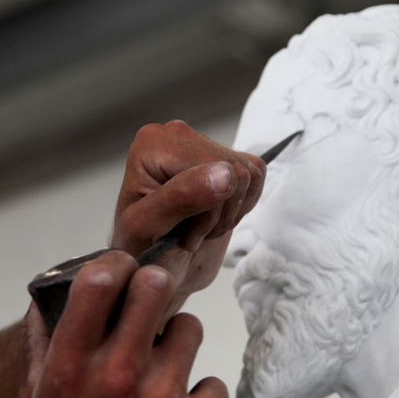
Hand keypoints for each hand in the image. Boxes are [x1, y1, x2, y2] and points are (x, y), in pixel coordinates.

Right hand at [20, 250, 227, 397]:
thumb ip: (38, 343)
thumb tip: (45, 293)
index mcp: (71, 367)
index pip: (98, 280)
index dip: (117, 263)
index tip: (124, 268)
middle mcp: (117, 377)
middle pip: (155, 286)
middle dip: (156, 287)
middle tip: (154, 300)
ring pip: (190, 327)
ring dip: (179, 343)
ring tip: (162, 372)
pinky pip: (210, 379)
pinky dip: (197, 394)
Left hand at [112, 120, 264, 309]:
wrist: (156, 263)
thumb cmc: (141, 247)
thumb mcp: (145, 228)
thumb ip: (180, 198)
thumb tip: (225, 174)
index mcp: (153, 143)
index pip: (212, 168)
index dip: (208, 211)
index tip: (183, 233)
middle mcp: (177, 135)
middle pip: (235, 171)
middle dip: (219, 214)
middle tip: (192, 233)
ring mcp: (202, 144)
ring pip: (249, 174)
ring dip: (229, 214)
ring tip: (200, 227)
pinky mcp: (225, 158)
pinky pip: (257, 174)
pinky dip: (242, 205)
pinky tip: (215, 217)